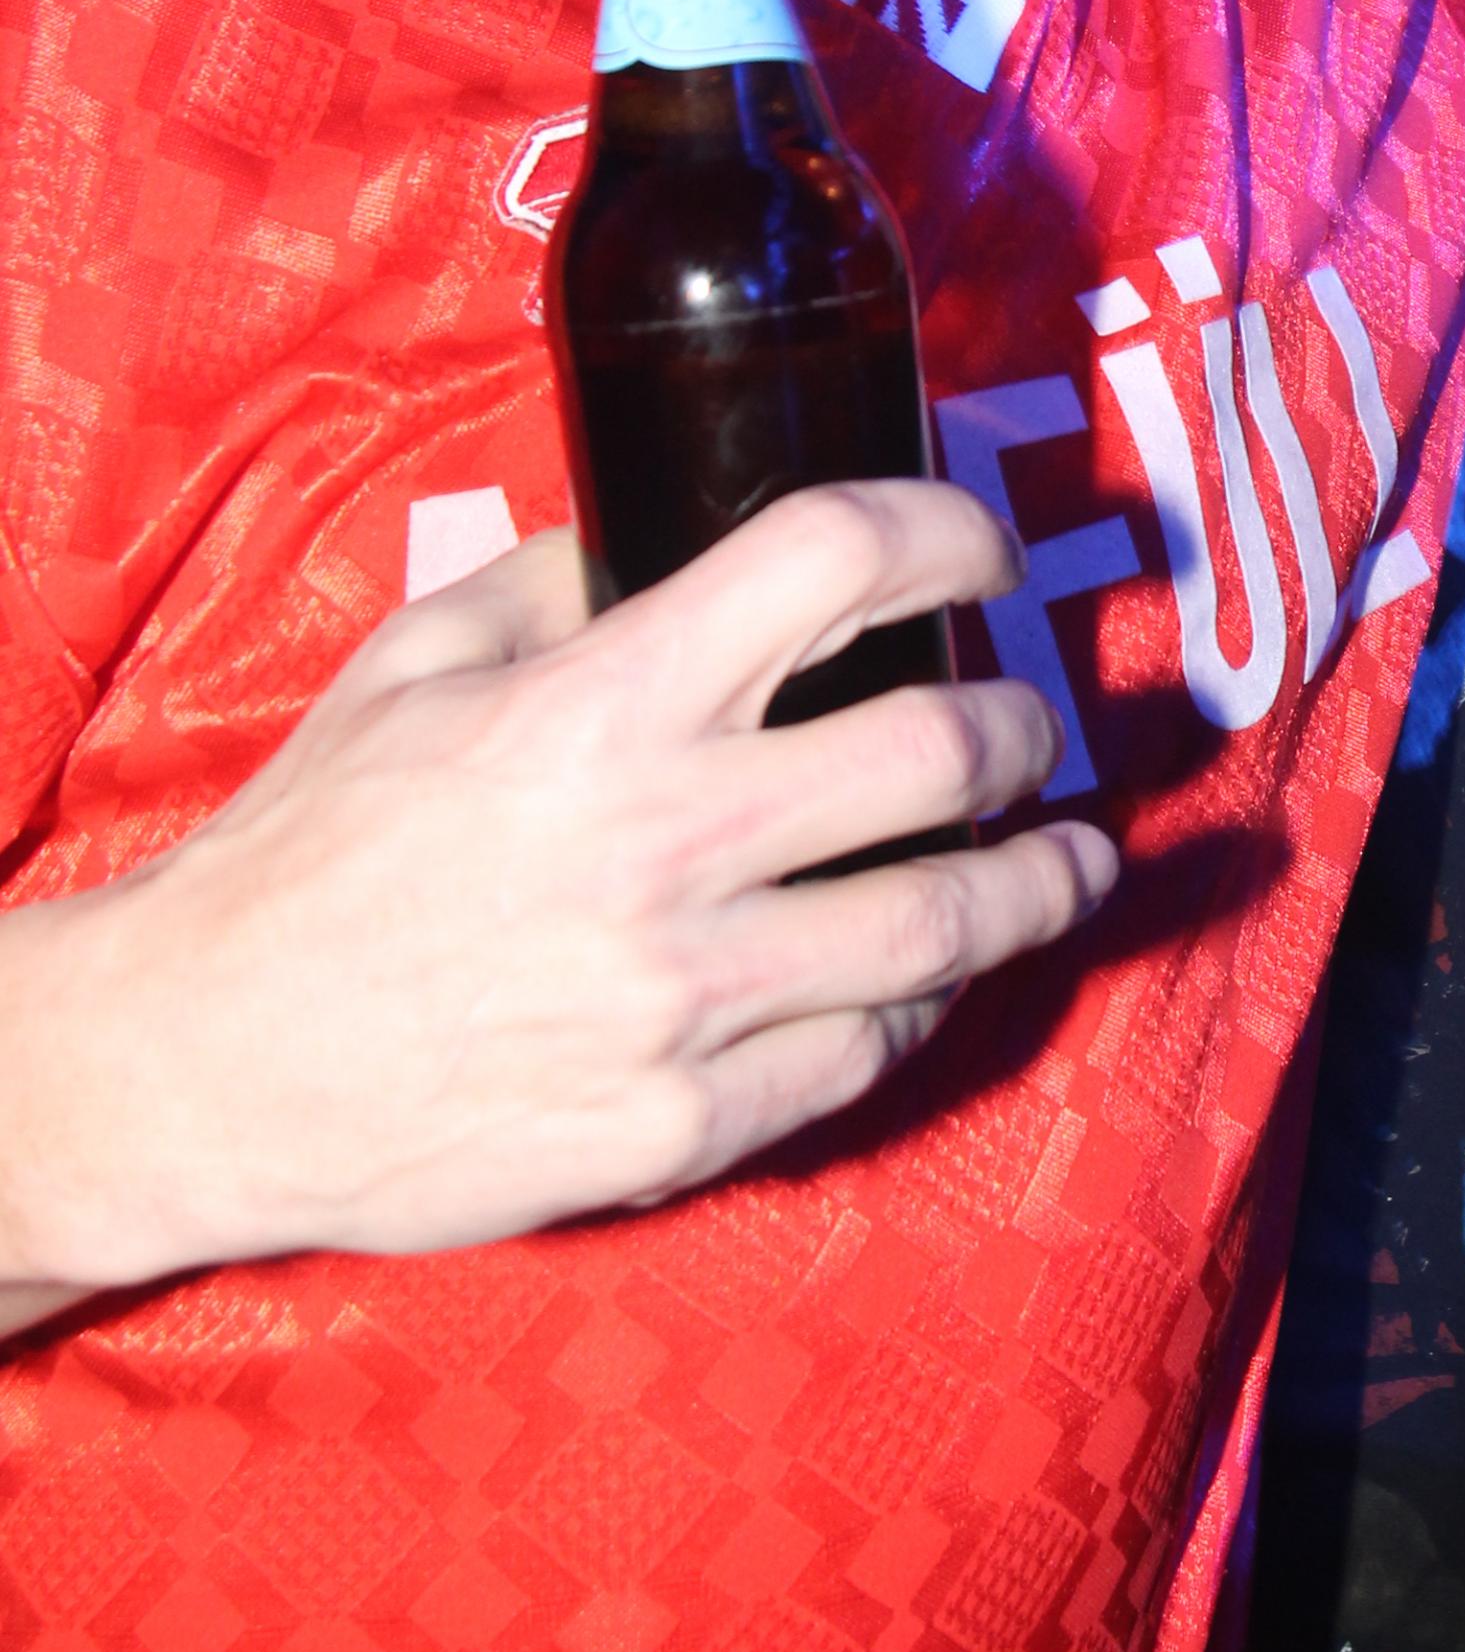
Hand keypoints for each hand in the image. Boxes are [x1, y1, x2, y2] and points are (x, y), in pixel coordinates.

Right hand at [0, 480, 1114, 1326]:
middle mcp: (666, 841)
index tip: (980, 544)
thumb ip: (554, 583)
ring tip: (1070, 861)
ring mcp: (688, 996)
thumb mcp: (410, 668)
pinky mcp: (688, 1123)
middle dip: (1025, 727)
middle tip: (1033, 727)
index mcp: (601, 704)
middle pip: (944, 749)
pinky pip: (866, 1053)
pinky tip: (930, 981)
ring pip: (947, 922)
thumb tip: (665, 540)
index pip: (835, 557)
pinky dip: (919, 1006)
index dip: (946, 527)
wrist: (207, 1066)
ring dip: (1039, 883)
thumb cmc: (306, 854)